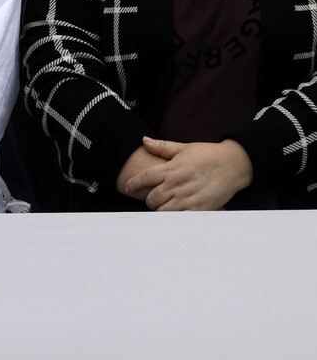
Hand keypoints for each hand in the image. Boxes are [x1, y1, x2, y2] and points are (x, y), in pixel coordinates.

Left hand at [125, 137, 253, 210]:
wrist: (233, 164)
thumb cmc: (208, 154)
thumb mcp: (185, 147)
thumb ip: (163, 147)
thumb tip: (145, 141)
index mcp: (172, 168)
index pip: (144, 177)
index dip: (133, 184)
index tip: (127, 187)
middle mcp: (177, 184)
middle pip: (152, 198)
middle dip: (149, 200)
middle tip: (151, 199)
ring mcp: (188, 198)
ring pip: (163, 211)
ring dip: (160, 210)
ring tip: (162, 208)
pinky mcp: (199, 209)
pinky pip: (180, 219)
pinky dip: (174, 219)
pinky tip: (175, 216)